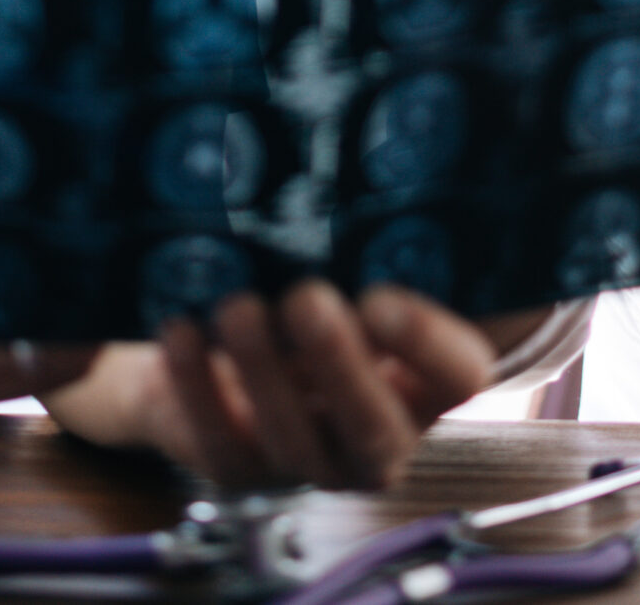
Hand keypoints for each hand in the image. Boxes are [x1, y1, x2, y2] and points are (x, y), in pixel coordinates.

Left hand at [46, 281, 493, 490]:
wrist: (232, 343)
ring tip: (238, 307)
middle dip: (337, 364)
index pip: (458, 376)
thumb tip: (379, 170)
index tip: (380, 295)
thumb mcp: (357, 266)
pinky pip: (217, 444)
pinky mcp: (238, 470)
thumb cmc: (318, 283)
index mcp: (427, 383)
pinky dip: (195, 388)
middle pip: (375, 426)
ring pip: (291, 440)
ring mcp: (308, 463)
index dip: (426, 342)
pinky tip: (182, 333)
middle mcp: (378, 437)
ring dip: (261, 372)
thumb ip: (376, 243)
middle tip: (305, 298)